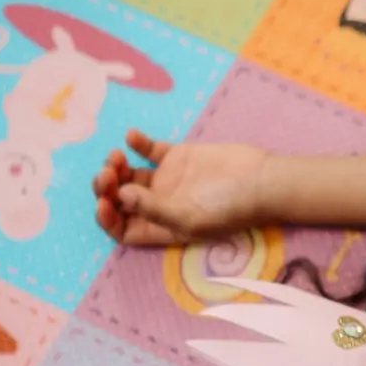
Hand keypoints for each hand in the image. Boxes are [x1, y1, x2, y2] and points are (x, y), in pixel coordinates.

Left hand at [92, 129, 269, 246]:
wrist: (260, 180)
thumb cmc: (230, 208)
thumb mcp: (190, 219)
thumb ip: (152, 209)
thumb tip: (121, 196)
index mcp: (161, 228)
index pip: (123, 229)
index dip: (107, 219)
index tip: (105, 202)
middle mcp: (160, 206)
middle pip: (120, 200)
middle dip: (106, 189)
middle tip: (107, 175)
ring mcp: (167, 181)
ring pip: (128, 175)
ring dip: (116, 167)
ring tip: (117, 156)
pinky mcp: (177, 157)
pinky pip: (148, 150)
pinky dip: (136, 143)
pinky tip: (132, 136)